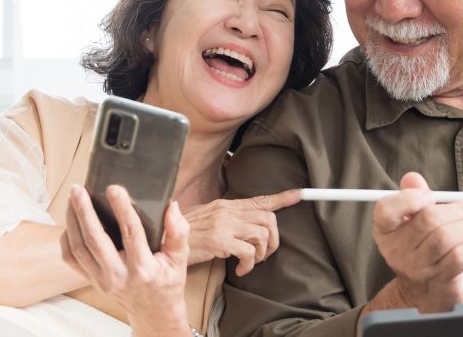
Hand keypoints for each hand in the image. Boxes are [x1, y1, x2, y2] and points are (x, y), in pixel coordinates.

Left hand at [61, 184, 191, 336]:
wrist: (154, 311)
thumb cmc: (167, 281)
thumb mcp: (179, 259)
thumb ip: (178, 233)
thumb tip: (172, 207)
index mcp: (143, 268)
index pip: (131, 233)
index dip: (122, 209)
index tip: (114, 188)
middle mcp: (119, 275)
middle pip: (95, 240)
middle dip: (84, 212)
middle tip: (79, 189)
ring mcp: (102, 280)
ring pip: (79, 248)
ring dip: (72, 221)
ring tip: (73, 198)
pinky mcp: (92, 281)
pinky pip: (71, 259)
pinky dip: (66, 239)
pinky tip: (70, 221)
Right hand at [182, 189, 302, 275]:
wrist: (163, 241)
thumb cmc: (185, 235)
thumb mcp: (208, 220)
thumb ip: (228, 219)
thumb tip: (249, 224)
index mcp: (227, 205)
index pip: (259, 199)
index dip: (282, 198)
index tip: (299, 194)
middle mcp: (228, 211)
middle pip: (268, 219)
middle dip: (274, 240)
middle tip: (264, 254)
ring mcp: (224, 225)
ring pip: (262, 235)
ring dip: (262, 254)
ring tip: (249, 262)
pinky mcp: (220, 241)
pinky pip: (249, 252)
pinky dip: (249, 264)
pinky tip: (239, 269)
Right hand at [370, 172, 462, 313]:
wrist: (423, 292)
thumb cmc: (421, 249)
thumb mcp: (412, 223)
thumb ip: (413, 197)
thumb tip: (412, 178)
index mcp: (386, 232)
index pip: (386, 210)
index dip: (410, 198)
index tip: (431, 196)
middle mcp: (396, 251)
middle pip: (428, 219)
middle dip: (459, 209)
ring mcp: (417, 268)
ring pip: (447, 237)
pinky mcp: (438, 281)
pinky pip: (460, 256)